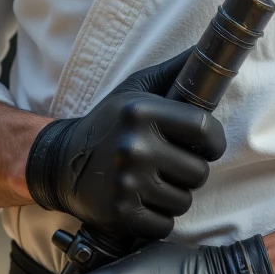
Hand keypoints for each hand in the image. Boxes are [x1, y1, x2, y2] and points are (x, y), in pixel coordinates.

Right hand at [24, 54, 225, 241]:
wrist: (61, 163)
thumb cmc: (109, 124)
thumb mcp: (135, 90)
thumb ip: (173, 72)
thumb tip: (206, 50)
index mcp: (140, 111)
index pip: (204, 128)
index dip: (213, 141)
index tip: (206, 146)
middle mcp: (133, 145)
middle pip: (198, 170)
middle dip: (189, 171)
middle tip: (169, 165)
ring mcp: (126, 181)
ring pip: (184, 200)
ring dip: (174, 195)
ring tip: (153, 182)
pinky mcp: (120, 212)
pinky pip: (165, 223)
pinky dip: (158, 218)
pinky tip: (142, 202)